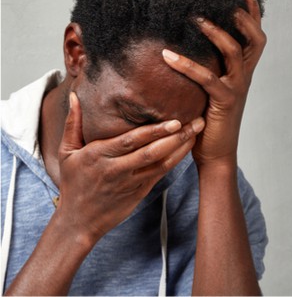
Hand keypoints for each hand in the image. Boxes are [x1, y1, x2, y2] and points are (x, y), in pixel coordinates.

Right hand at [56, 91, 204, 242]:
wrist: (79, 221)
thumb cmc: (74, 183)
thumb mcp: (67, 153)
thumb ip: (73, 123)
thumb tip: (74, 95)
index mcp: (98, 155)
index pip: (131, 141)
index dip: (154, 131)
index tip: (174, 120)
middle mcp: (116, 169)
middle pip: (151, 152)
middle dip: (176, 137)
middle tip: (197, 122)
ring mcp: (130, 182)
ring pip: (161, 164)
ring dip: (181, 148)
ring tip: (197, 133)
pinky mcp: (140, 192)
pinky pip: (161, 174)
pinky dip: (175, 161)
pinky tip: (187, 148)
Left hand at [162, 0, 265, 167]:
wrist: (216, 152)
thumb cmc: (210, 120)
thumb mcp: (211, 89)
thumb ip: (208, 67)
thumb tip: (185, 44)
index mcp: (244, 71)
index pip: (255, 37)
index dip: (253, 13)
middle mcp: (245, 76)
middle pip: (255, 39)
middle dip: (243, 17)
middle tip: (225, 1)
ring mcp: (237, 88)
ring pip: (234, 52)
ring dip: (216, 33)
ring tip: (196, 18)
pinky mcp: (224, 101)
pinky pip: (208, 78)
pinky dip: (187, 65)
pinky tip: (168, 56)